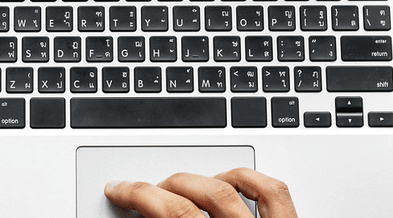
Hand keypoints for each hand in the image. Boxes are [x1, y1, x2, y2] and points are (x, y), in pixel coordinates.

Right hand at [105, 168, 297, 217]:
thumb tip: (139, 212)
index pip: (169, 213)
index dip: (136, 194)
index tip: (118, 190)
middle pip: (194, 195)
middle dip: (160, 187)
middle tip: (144, 192)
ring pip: (228, 188)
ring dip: (195, 181)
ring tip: (179, 186)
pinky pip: (274, 194)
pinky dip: (248, 178)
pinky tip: (229, 179)